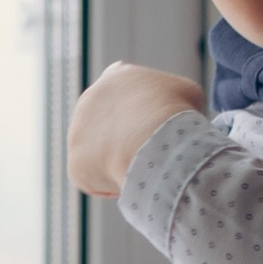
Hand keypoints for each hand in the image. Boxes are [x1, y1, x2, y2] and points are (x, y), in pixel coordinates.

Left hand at [67, 60, 201, 197]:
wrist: (154, 141)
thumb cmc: (175, 115)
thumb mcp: (187, 93)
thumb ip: (174, 97)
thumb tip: (177, 114)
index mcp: (116, 77)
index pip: (122, 92)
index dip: (138, 111)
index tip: (153, 126)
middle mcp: (89, 100)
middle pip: (108, 125)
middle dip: (126, 139)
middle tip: (151, 154)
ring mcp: (77, 132)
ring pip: (99, 154)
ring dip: (117, 163)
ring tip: (143, 170)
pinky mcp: (75, 163)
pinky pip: (95, 180)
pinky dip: (111, 186)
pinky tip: (131, 184)